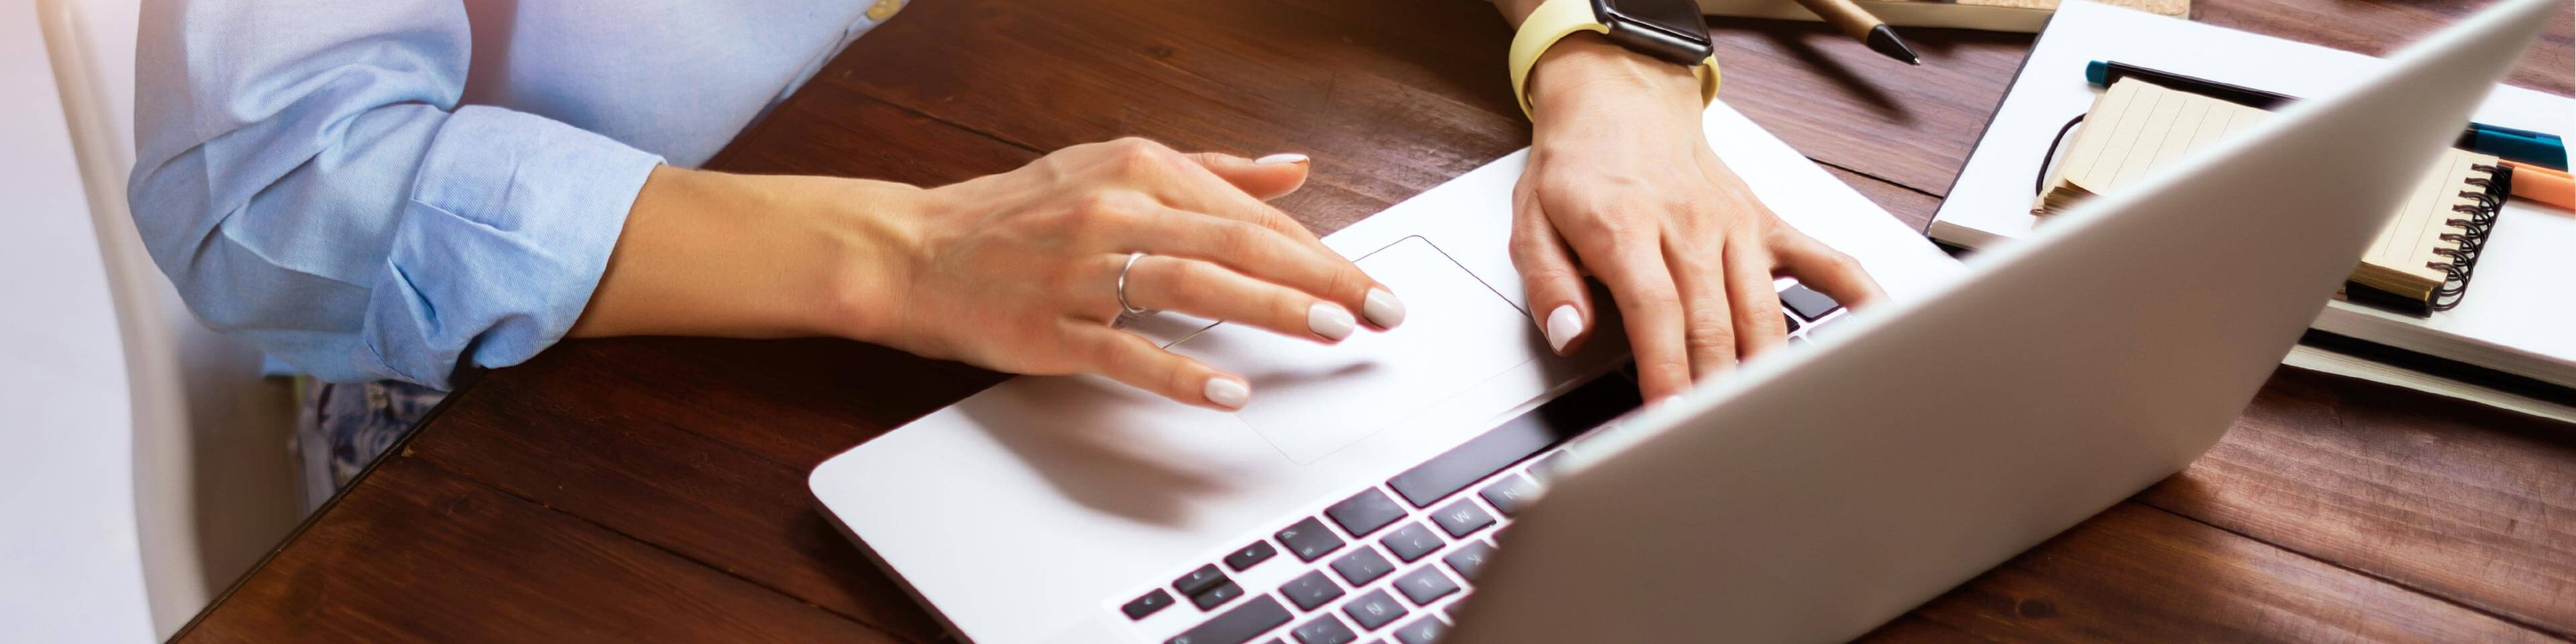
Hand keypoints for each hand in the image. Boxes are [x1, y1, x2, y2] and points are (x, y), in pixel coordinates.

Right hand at [859, 139, 1404, 407]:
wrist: (913, 249)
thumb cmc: (1018, 214)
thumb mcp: (1117, 169)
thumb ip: (1212, 171)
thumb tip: (1294, 169)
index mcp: (1139, 169)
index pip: (1250, 215)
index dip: (1320, 251)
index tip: (1370, 284)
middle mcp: (1116, 211)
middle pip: (1238, 244)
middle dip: (1319, 278)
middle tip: (1377, 310)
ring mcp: (1082, 269)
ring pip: (1193, 286)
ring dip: (1269, 309)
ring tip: (1328, 330)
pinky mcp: (1052, 326)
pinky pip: (1126, 350)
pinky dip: (1180, 371)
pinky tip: (1228, 389)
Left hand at [1511, 36, 1885, 400]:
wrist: (1621, 99)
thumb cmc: (1579, 166)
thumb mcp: (1532, 220)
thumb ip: (1548, 283)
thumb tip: (1570, 335)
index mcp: (1628, 228)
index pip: (1657, 312)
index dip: (1668, 372)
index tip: (1671, 420)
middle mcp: (1690, 227)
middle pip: (1714, 323)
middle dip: (1716, 391)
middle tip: (1716, 444)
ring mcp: (1736, 226)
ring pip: (1764, 311)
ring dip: (1766, 372)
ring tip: (1770, 423)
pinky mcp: (1766, 224)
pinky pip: (1824, 261)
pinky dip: (1857, 297)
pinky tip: (1877, 333)